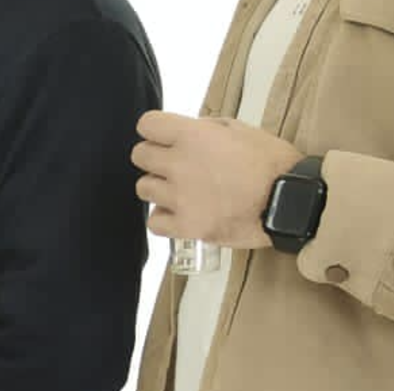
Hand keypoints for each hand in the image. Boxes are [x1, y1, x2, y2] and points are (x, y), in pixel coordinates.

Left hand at [134, 111, 304, 250]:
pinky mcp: (184, 226)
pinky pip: (153, 221)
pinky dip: (163, 217)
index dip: (155, 130)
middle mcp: (180, 165)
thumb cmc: (273, 164)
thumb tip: (185, 131)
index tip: (163, 136)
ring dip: (159, 188)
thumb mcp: (243, 130)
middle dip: (155, 158)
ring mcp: (179, 198)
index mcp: (194, 136)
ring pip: (143, 188)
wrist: (289, 201)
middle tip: (175, 164)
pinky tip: (181, 212)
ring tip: (183, 190)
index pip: (147, 124)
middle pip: (139, 156)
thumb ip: (206, 129)